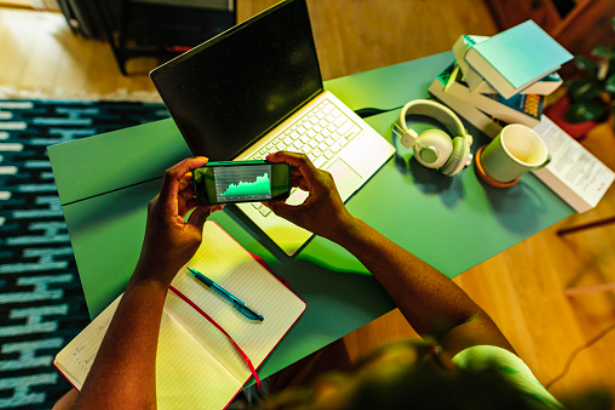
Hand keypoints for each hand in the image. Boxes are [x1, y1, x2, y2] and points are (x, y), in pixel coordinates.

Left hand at [134, 157, 223, 286]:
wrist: (154, 269)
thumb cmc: (166, 256)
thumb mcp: (193, 234)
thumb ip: (203, 214)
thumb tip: (211, 204)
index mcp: (164, 206)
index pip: (173, 175)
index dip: (188, 164)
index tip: (203, 161)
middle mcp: (160, 204)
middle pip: (180, 181)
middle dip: (198, 179)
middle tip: (214, 180)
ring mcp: (162, 209)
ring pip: (182, 191)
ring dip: (198, 192)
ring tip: (214, 196)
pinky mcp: (165, 214)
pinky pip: (181, 201)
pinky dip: (193, 201)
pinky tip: (206, 205)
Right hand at [264, 151, 355, 241]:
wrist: (341, 227)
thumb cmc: (329, 222)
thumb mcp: (299, 217)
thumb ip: (279, 209)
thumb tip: (267, 201)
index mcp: (319, 182)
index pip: (301, 160)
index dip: (284, 156)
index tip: (272, 157)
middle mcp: (321, 177)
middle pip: (298, 163)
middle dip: (282, 163)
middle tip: (269, 166)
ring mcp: (321, 179)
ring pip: (300, 170)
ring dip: (286, 173)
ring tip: (274, 180)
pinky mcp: (319, 184)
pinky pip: (303, 176)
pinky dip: (293, 180)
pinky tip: (285, 187)